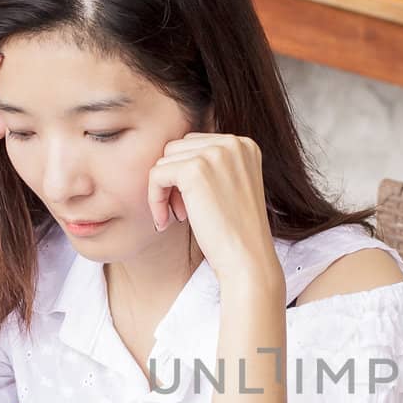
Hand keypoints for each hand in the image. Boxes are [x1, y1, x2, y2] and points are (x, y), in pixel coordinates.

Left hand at [149, 133, 280, 289]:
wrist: (248, 259)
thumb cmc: (237, 231)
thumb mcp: (231, 187)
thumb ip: (213, 166)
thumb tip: (171, 156)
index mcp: (244, 145)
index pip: (196, 144)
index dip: (185, 174)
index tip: (190, 204)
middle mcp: (233, 143)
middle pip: (178, 148)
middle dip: (173, 179)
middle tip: (180, 212)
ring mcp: (214, 154)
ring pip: (165, 160)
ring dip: (163, 190)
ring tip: (176, 216)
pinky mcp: (194, 170)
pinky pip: (156, 175)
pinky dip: (154, 199)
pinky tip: (165, 221)